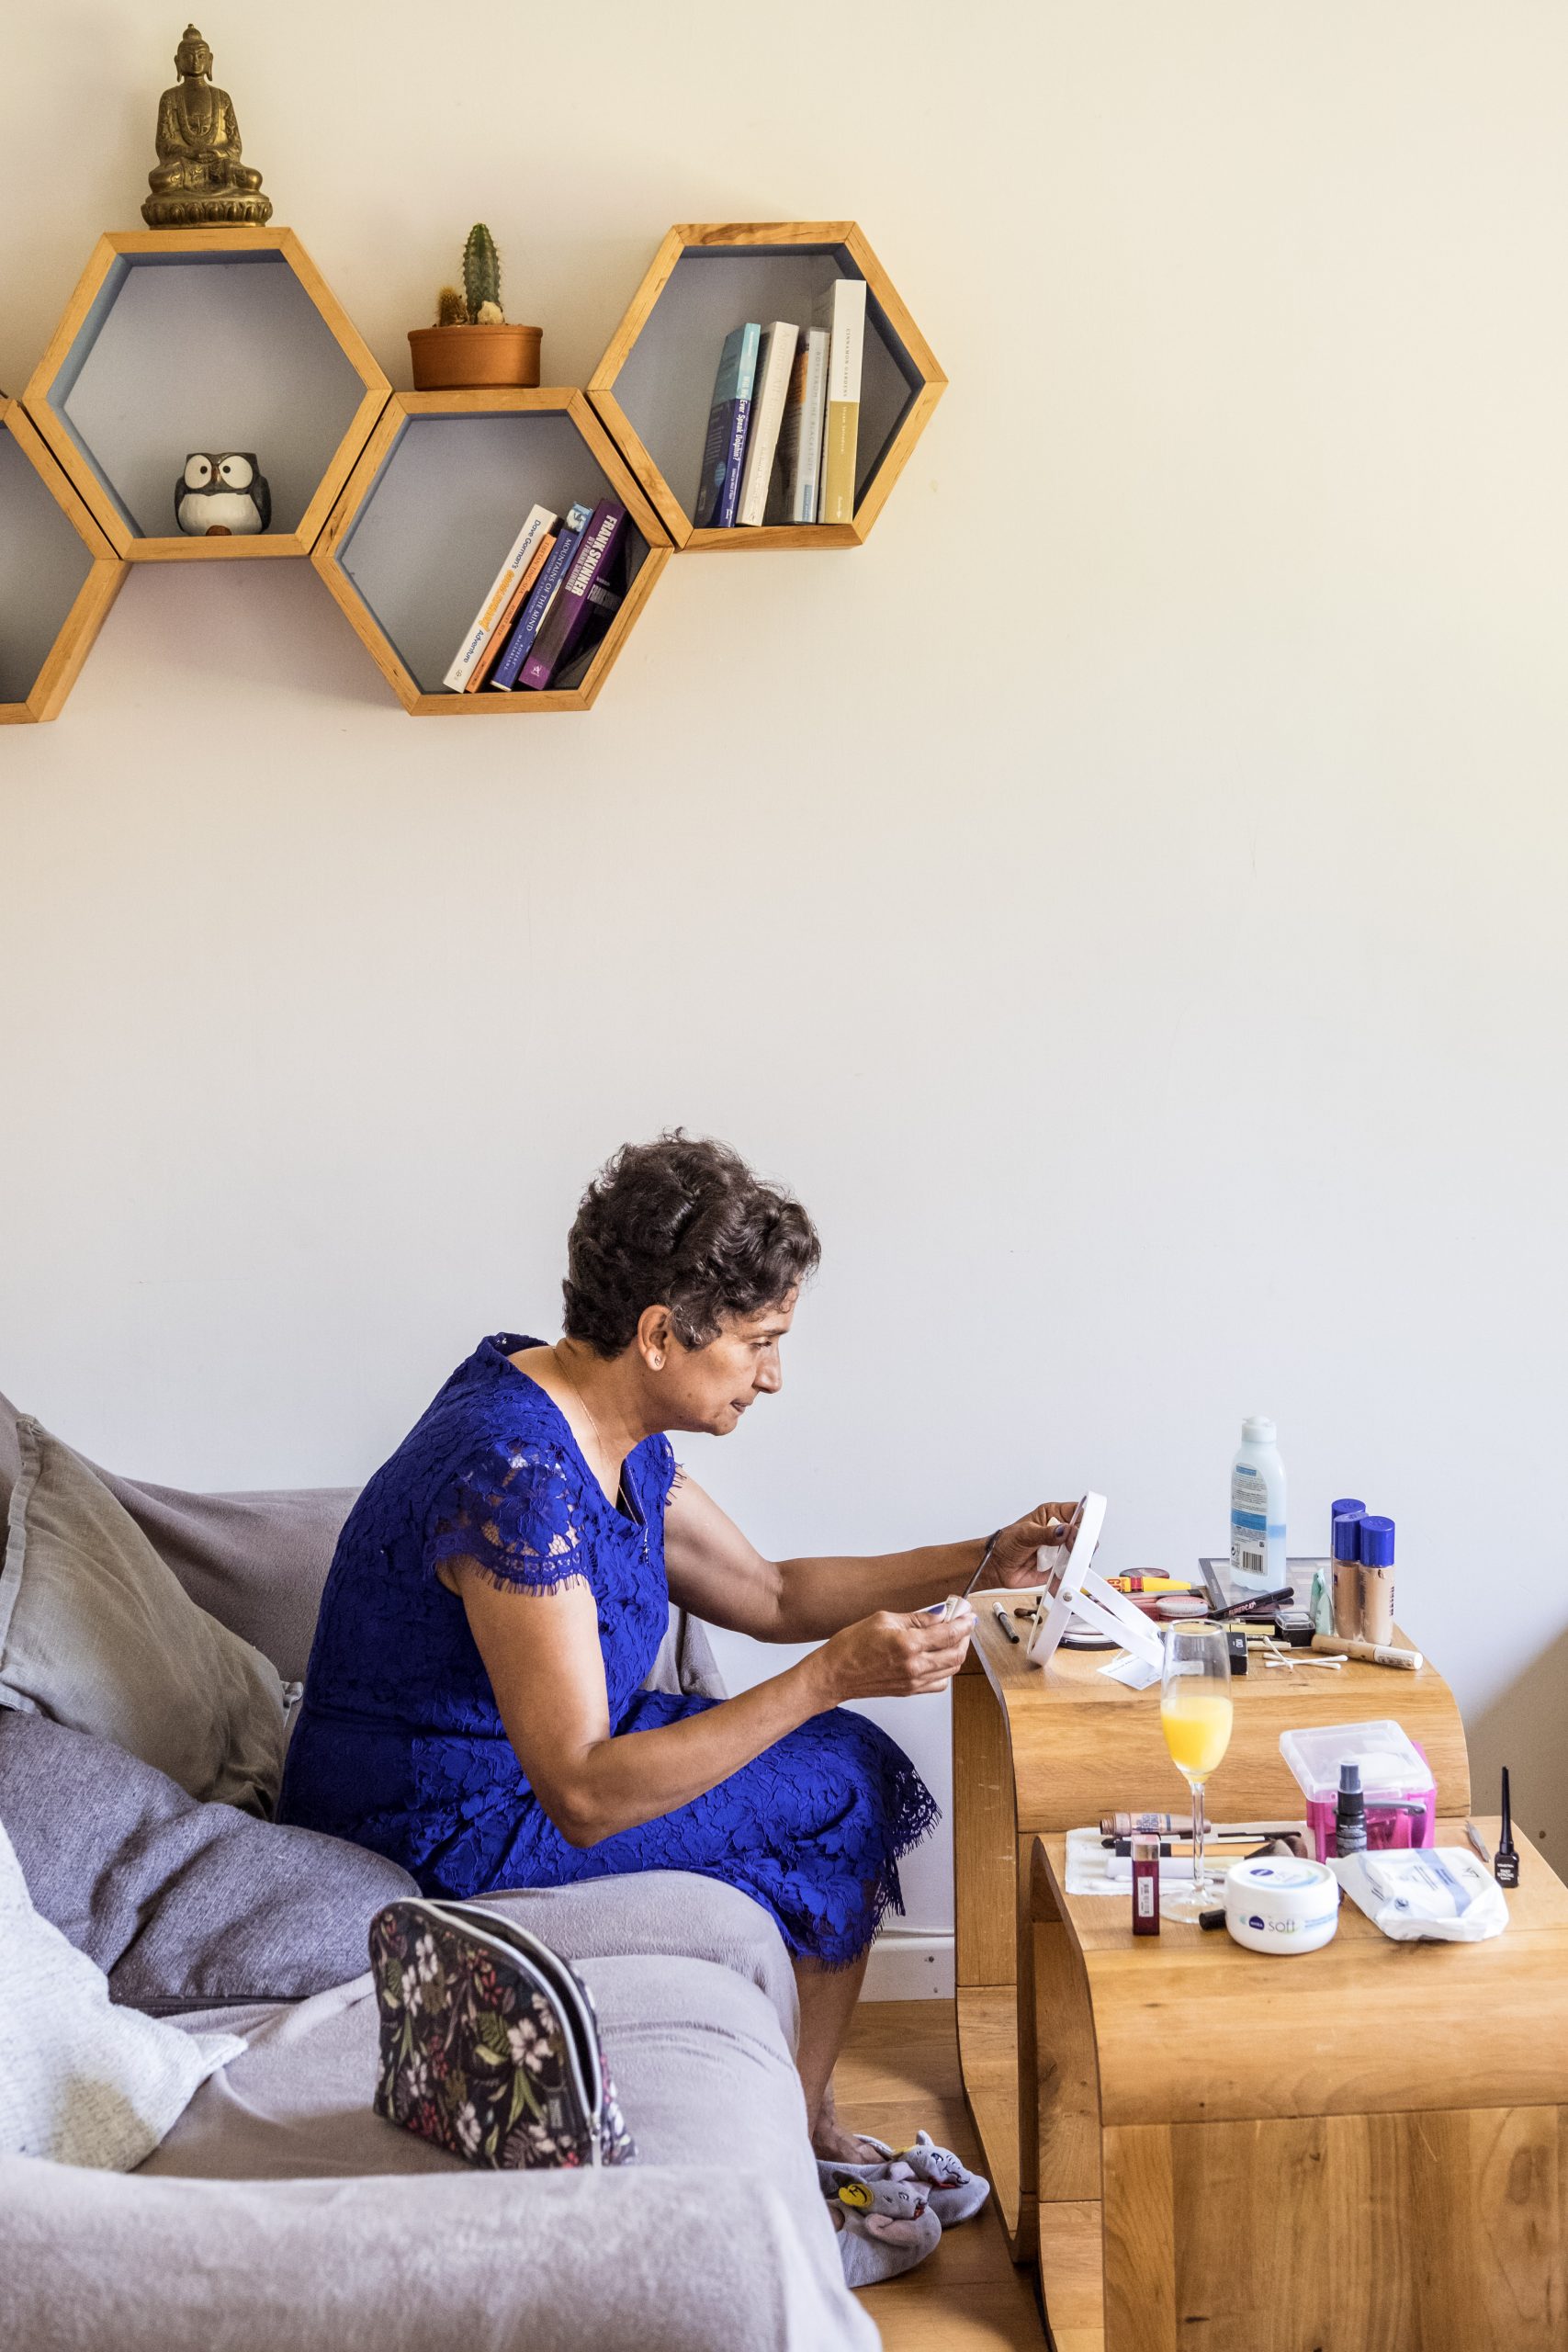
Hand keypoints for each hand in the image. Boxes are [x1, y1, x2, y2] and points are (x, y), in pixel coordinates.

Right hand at [813, 1605, 975, 1704]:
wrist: (834, 1674)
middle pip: (956, 1653)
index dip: (963, 1621)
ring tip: (953, 1637)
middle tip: (963, 1623)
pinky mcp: (910, 1691)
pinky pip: (940, 1683)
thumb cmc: (851, 1646)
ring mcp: (913, 1681)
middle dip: (965, 1636)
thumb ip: (916, 1618)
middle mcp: (915, 1666)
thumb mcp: (883, 1619)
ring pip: (952, 1669)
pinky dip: (946, 1670)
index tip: (967, 1613)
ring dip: (958, 1652)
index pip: (949, 1633)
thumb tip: (939, 1615)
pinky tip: (939, 1657)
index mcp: (908, 1644)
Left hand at [986, 1501, 1086, 1590]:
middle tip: (1071, 1548)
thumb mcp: (1024, 1534)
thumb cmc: (1005, 1543)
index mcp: (1052, 1514)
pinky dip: (1068, 1574)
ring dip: (1075, 1560)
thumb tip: (1064, 1530)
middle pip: (1083, 1534)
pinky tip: (1061, 1574)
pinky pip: (1071, 1570)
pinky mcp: (1059, 1567)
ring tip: (1064, 1563)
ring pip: (1080, 1554)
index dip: (1082, 1520)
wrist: (996, 1567)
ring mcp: (1060, 1550)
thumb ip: (1046, 1533)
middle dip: (1081, 1543)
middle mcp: (1059, 1531)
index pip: (1076, 1512)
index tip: (1080, 1531)